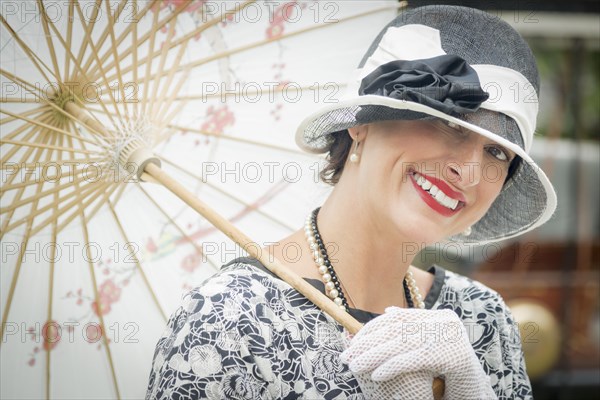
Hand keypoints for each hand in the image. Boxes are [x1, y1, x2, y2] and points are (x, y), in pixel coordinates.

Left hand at [341, 307, 496, 398]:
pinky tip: (375, 375)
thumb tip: (388, 311)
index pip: (398, 318)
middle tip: (346, 356)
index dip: (372, 329)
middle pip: (397, 329)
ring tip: (354, 366)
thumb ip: (412, 330)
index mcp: (440, 316)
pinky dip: (391, 366)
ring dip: (373, 356)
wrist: (477, 393)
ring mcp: (451, 337)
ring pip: (402, 344)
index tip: (351, 342)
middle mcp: (446, 322)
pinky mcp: (453, 356)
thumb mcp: (430, 347)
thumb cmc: (452, 373)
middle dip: (367, 343)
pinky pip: (414, 359)